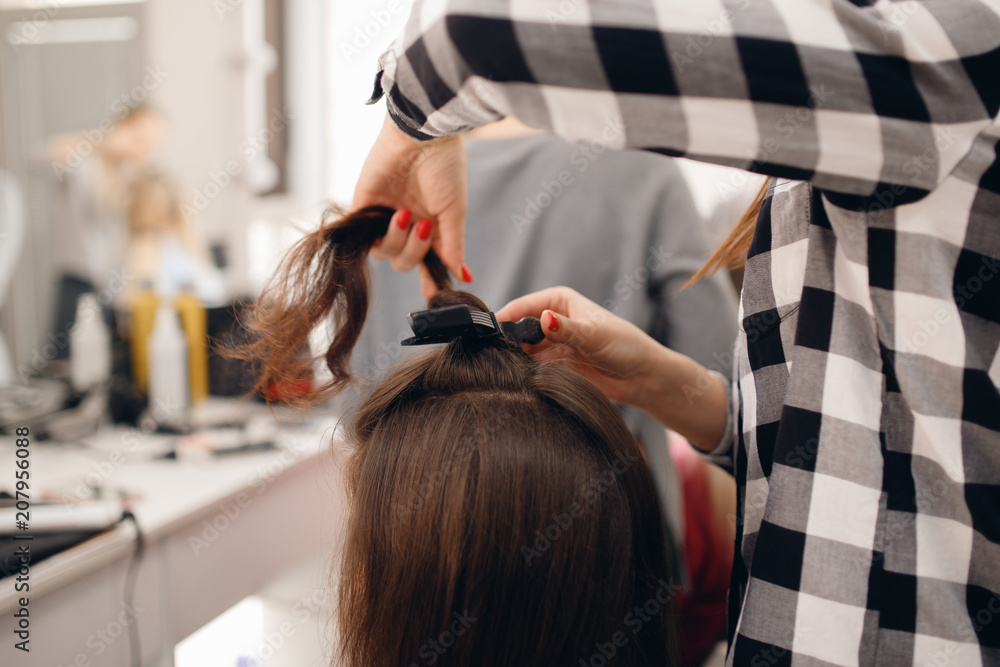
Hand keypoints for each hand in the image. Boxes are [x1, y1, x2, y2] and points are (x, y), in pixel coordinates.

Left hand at [352, 114, 469, 300]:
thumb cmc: (444, 168)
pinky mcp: (364, 207)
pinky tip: (389, 220)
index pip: (427, 263)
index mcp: (431, 228)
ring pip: (384, 253)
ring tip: (404, 214)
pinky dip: (372, 235)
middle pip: (404, 261)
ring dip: (396, 240)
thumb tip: (460, 275)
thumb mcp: (454, 211)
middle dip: (414, 251)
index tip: (435, 295)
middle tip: (422, 226)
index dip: (430, 281)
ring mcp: (385, 217)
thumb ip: (453, 245)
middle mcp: (408, 226)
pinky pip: (362, 235)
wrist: (422, 136)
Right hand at [495, 287, 669, 409]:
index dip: (504, 318)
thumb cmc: (624, 346)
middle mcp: (551, 320)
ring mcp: (551, 344)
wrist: (641, 377)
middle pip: (517, 329)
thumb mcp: (594, 335)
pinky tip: (517, 379)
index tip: (488, 333)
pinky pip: (529, 367)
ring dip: (513, 358)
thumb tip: (544, 319)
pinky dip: (522, 372)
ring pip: (520, 350)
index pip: (522, 307)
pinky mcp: (553, 365)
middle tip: (493, 356)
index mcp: (558, 301)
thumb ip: (567, 329)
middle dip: (506, 341)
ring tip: (504, 369)